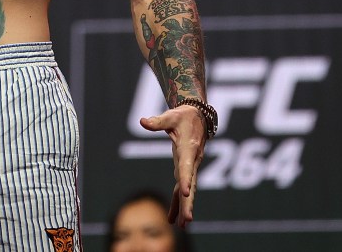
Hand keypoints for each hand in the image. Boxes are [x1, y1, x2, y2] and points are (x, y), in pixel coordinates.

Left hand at [139, 105, 205, 225]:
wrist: (198, 118)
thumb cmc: (183, 117)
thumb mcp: (171, 116)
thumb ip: (157, 122)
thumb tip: (142, 121)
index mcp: (189, 149)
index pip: (186, 167)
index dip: (186, 180)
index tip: (186, 193)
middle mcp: (192, 161)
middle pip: (190, 185)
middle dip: (189, 203)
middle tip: (187, 220)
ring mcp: (190, 167)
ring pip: (188, 190)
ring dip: (185, 207)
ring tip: (183, 225)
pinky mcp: (185, 170)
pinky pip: (181, 189)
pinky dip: (178, 203)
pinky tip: (174, 219)